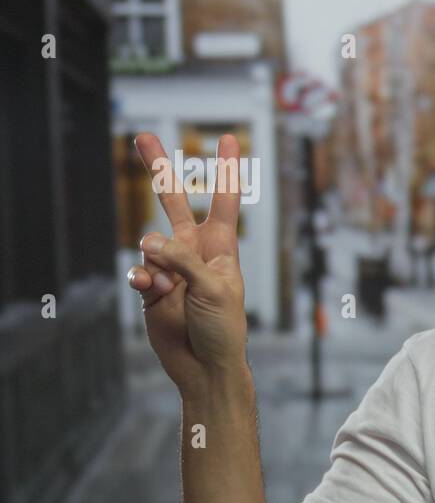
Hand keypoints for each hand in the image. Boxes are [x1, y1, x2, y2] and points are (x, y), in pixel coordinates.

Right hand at [126, 133, 248, 394]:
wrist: (204, 365)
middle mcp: (194, 251)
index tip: (229, 139)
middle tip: (143, 136)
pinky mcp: (151, 287)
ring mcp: (171, 268)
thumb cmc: (223, 328)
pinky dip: (141, 278)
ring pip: (149, 242)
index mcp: (221, 247)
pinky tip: (150, 289)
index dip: (226, 169)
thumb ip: (183, 260)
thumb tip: (148, 240)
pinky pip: (138, 271)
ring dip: (154, 259)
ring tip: (165, 282)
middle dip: (159, 169)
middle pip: (172, 201)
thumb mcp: (213, 289)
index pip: (223, 200)